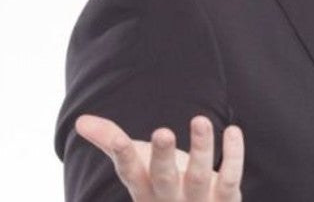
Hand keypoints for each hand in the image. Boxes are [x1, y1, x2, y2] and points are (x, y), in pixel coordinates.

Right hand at [75, 114, 243, 200]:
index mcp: (144, 190)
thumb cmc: (163, 185)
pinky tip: (233, 130)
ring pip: (198, 176)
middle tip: (162, 132)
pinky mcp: (225, 199)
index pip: (131, 174)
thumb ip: (110, 141)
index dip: (124, 158)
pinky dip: (233, 155)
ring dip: (200, 148)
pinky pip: (230, 178)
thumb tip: (80, 121)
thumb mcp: (138, 164)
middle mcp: (169, 199)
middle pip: (164, 179)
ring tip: (200, 119)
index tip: (117, 140)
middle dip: (162, 157)